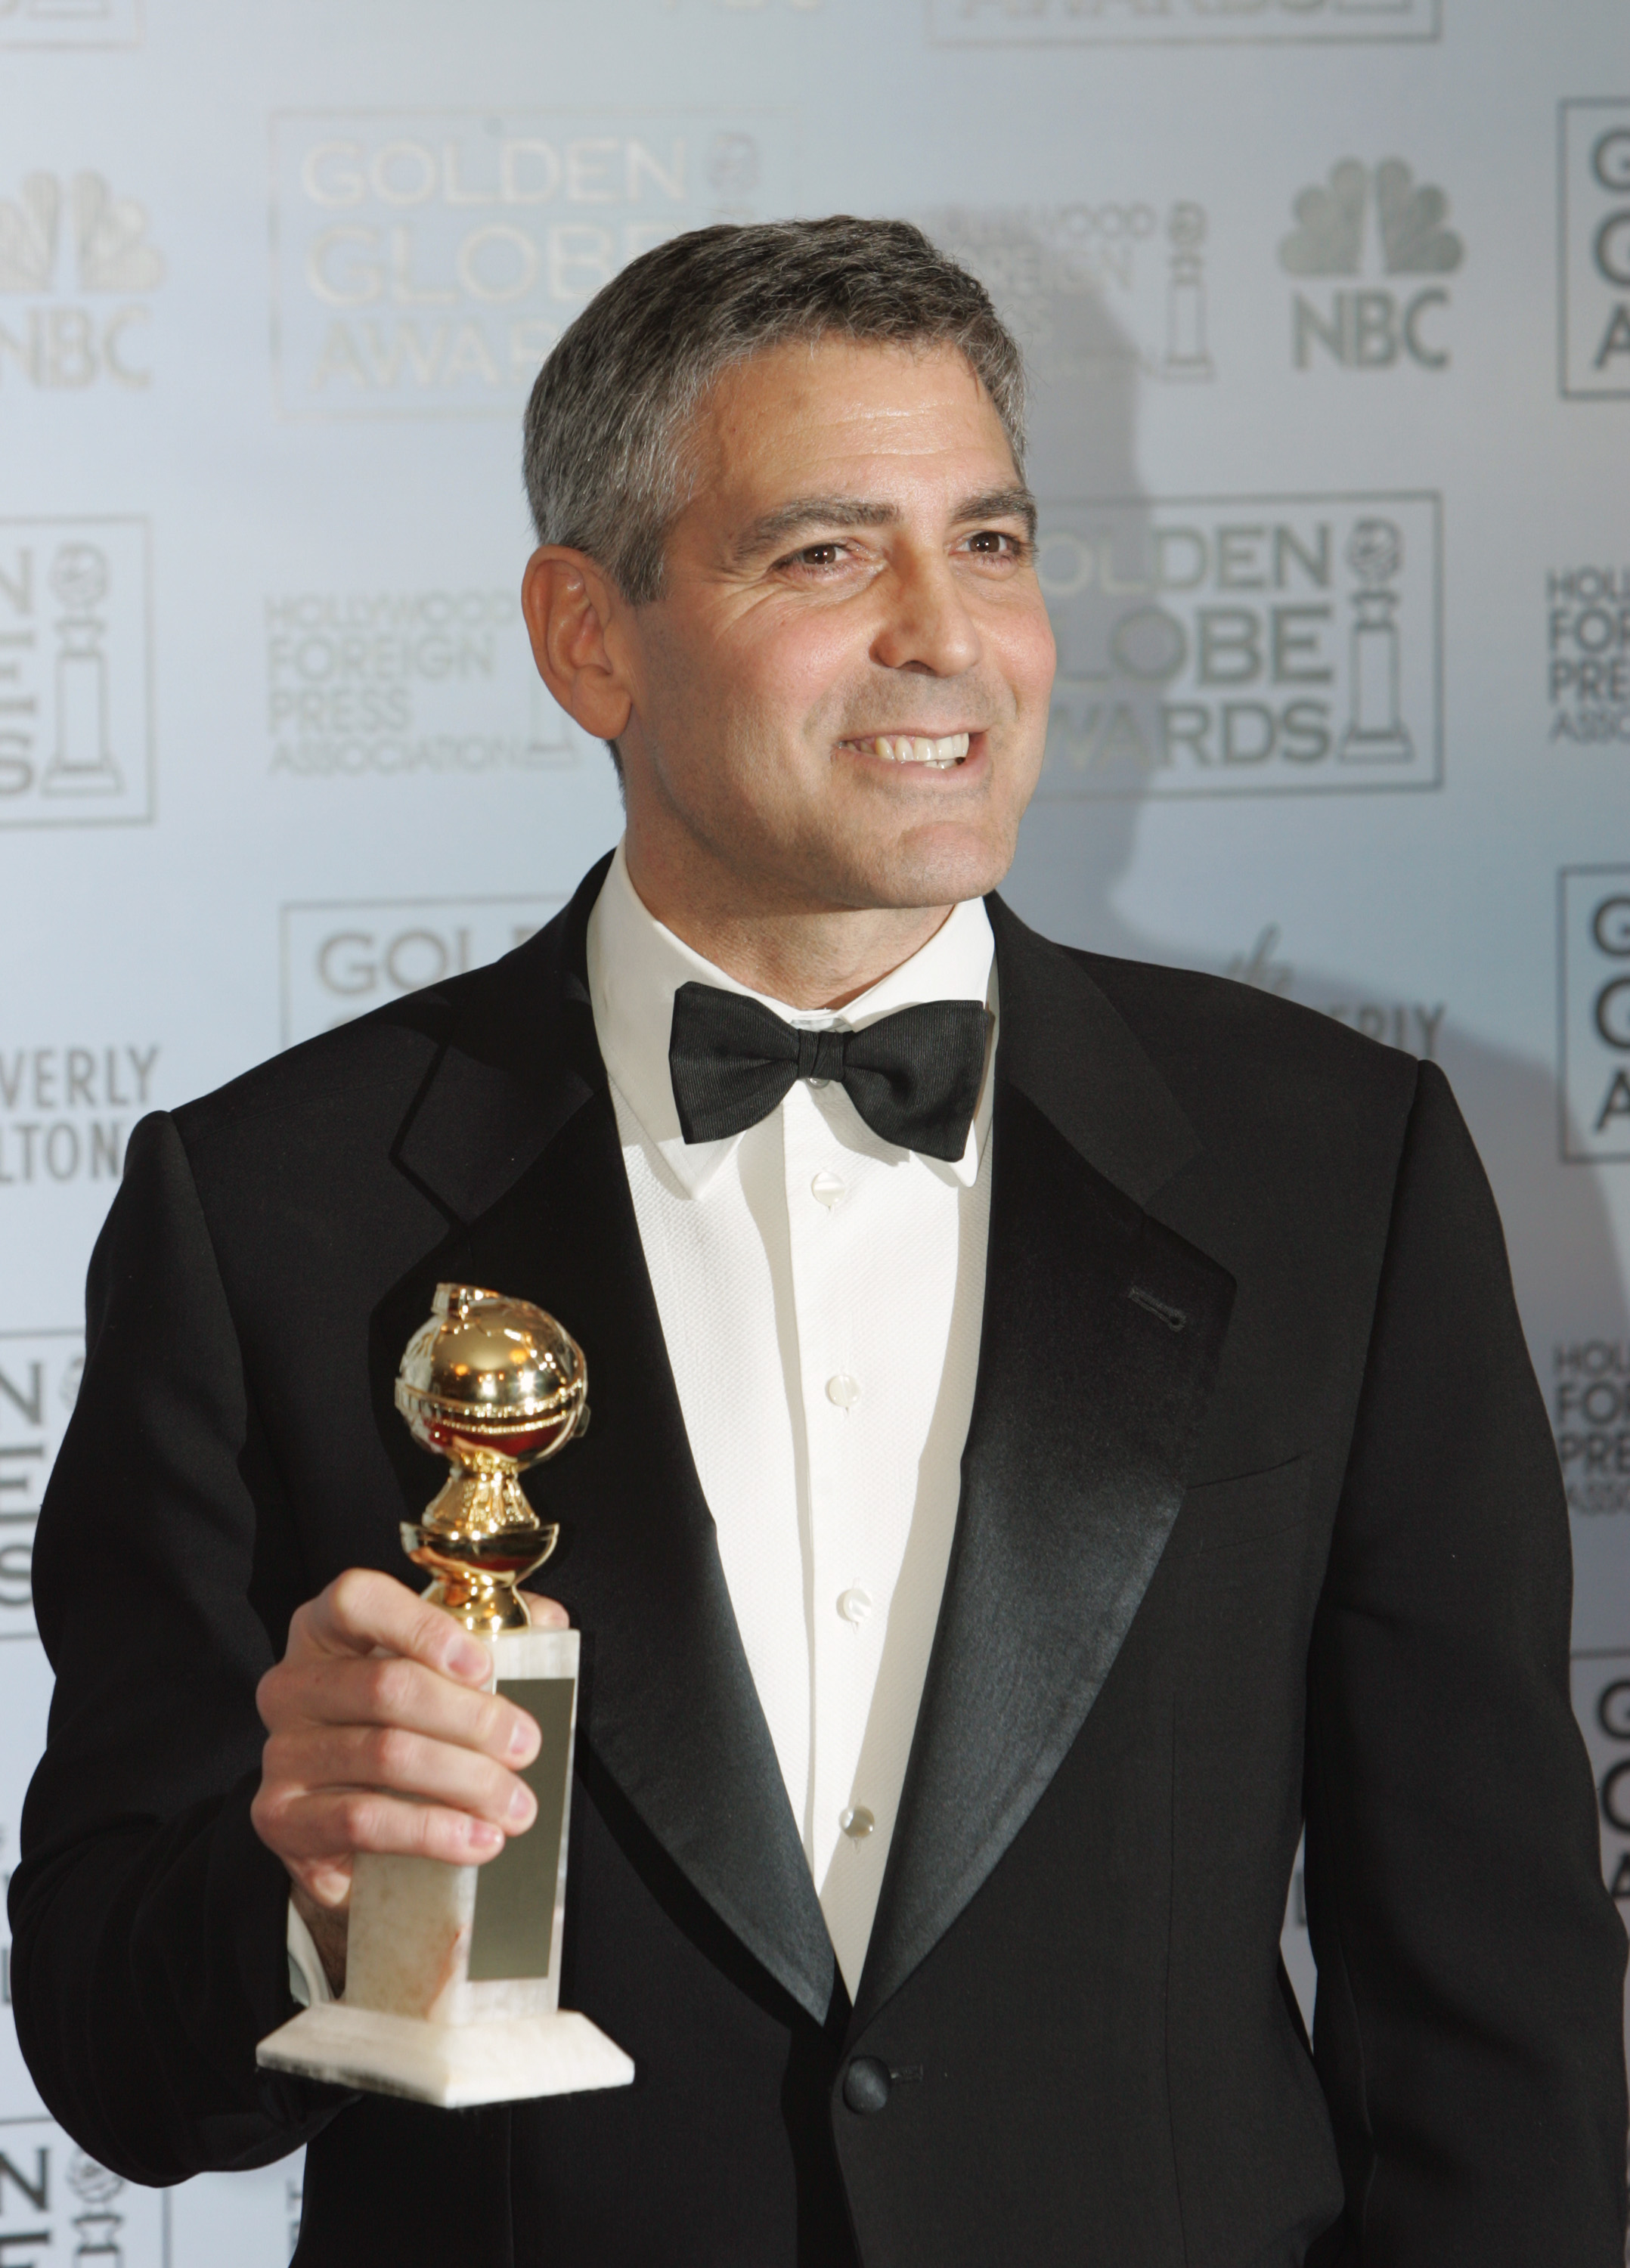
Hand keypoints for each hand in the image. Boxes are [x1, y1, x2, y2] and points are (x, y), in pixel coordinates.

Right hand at [252, 1569, 567, 1978]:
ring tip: (516, 1805)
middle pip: (386, 1686)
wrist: (348, 1820)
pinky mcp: (281, 1818)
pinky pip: (362, 1821)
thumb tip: (548, 1620)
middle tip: (526, 1746)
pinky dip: (430, 1832)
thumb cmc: (405, 1725)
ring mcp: (281, 1752)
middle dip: (471, 1719)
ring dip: (464, 1781)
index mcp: (326, 1628)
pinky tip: (478, 1841)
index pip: (357, 1600)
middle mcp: (293, 1683)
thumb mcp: (441, 1672)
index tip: (484, 1665)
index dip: (422, 1627)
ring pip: (383, 1754)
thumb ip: (493, 1636)